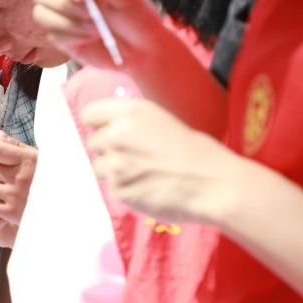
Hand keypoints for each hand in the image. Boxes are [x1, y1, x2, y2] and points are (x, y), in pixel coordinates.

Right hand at [29, 0, 162, 68]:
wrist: (143, 51)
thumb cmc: (137, 19)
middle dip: (61, 3)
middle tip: (89, 14)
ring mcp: (60, 16)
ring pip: (40, 13)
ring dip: (68, 23)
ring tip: (95, 29)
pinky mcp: (60, 37)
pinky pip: (51, 35)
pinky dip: (72, 37)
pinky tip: (91, 38)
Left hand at [82, 97, 240, 223]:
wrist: (213, 183)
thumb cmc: (195, 151)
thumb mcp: (161, 121)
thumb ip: (131, 123)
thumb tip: (110, 129)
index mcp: (130, 112)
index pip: (90, 114)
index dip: (99, 124)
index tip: (109, 131)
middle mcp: (116, 135)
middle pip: (94, 141)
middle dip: (109, 149)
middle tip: (135, 156)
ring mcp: (115, 164)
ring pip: (100, 166)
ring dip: (115, 170)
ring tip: (143, 173)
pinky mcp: (118, 190)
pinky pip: (113, 187)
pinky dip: (126, 188)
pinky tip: (147, 187)